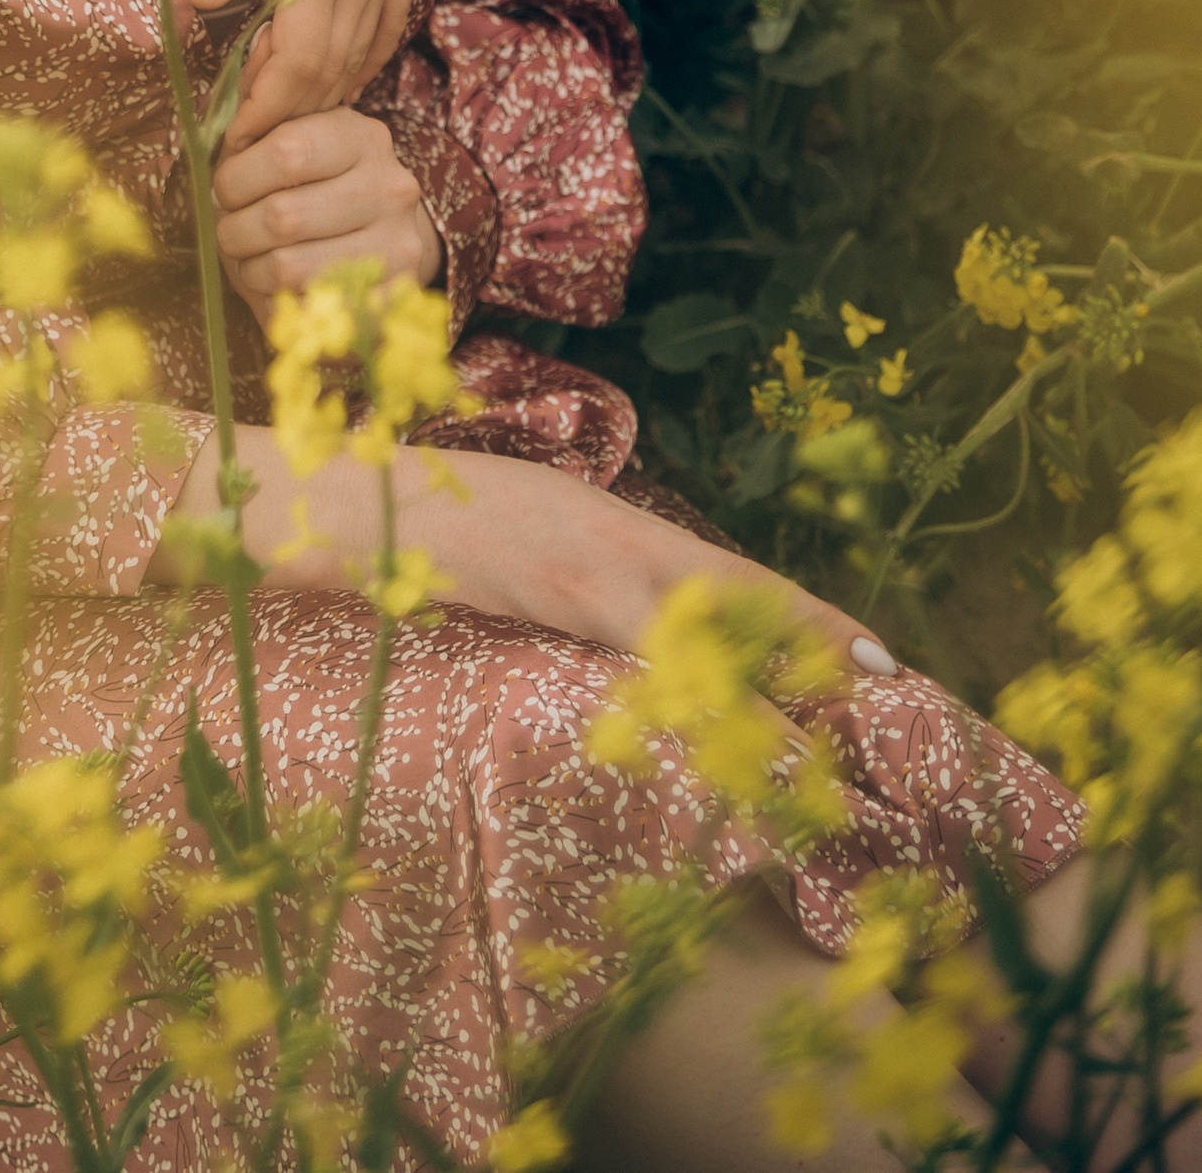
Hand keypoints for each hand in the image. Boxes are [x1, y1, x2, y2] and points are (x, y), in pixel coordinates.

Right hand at [169, 430, 896, 682]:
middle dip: (809, 634)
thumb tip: (598, 637)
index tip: (861, 652)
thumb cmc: (385, 529)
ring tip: (845, 702)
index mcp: (585, 520)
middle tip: (893, 680)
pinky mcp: (541, 575)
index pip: (707, 573)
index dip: (788, 613)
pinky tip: (736, 707)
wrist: (310, 495)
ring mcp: (571, 549)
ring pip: (700, 609)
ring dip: (773, 660)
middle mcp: (595, 524)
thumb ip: (548, 586)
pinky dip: (695, 675)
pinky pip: (633, 635)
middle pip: (727, 584)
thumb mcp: (487, 555)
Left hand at [183, 0, 456, 147]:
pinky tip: (338, 84)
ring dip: (316, 100)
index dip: (264, 111)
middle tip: (242, 144)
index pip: (295, 66)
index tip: (233, 140)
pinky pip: (383, 37)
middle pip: (325, 78)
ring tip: (277, 123)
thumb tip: (198, 3)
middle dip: (284, 119)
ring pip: (355, 63)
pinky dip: (358, 70)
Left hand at [212, 105, 442, 319]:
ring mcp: (397, 246)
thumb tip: (235, 137)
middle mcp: (389, 188)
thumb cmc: (319, 188)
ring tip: (251, 261)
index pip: (287, 151)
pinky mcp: (391, 298)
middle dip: (236, 230)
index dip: (238, 177)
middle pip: (282, 215)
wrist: (382, 240)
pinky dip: (278, 304)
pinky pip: (307, 310)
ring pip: (289, 267)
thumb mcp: (297, 143)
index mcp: (363, 139)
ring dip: (251, 270)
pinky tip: (279, 289)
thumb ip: (262, 132)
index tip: (225, 192)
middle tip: (231, 233)